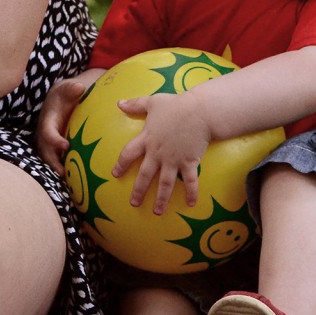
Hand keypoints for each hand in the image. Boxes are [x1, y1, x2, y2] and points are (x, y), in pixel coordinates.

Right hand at [36, 71, 101, 174]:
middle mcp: (45, 133)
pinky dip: (61, 168)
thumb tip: (78, 88)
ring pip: (48, 158)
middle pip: (45, 150)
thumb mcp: (69, 88)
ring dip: (55, 169)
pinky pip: (55, 159)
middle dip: (52, 162)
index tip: (65, 146)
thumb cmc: (67, 93)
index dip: (54, 140)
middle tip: (62, 173)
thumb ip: (72, 88)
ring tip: (67, 181)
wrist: (62, 98)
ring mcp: (48, 141)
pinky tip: (73, 180)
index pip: (47, 132)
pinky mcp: (54, 147)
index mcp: (48, 120)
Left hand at [114, 91, 211, 214]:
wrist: (200, 111)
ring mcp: (173, 159)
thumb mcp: (153, 102)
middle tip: (134, 203)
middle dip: (139, 190)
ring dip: (161, 198)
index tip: (115, 174)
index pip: (128, 154)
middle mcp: (157, 153)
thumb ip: (136, 104)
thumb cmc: (177, 105)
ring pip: (164, 183)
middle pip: (144, 175)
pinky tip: (191, 204)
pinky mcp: (189, 162)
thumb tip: (118, 103)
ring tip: (157, 212)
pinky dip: (191, 193)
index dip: (121, 164)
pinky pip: (190, 181)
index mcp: (147, 139)